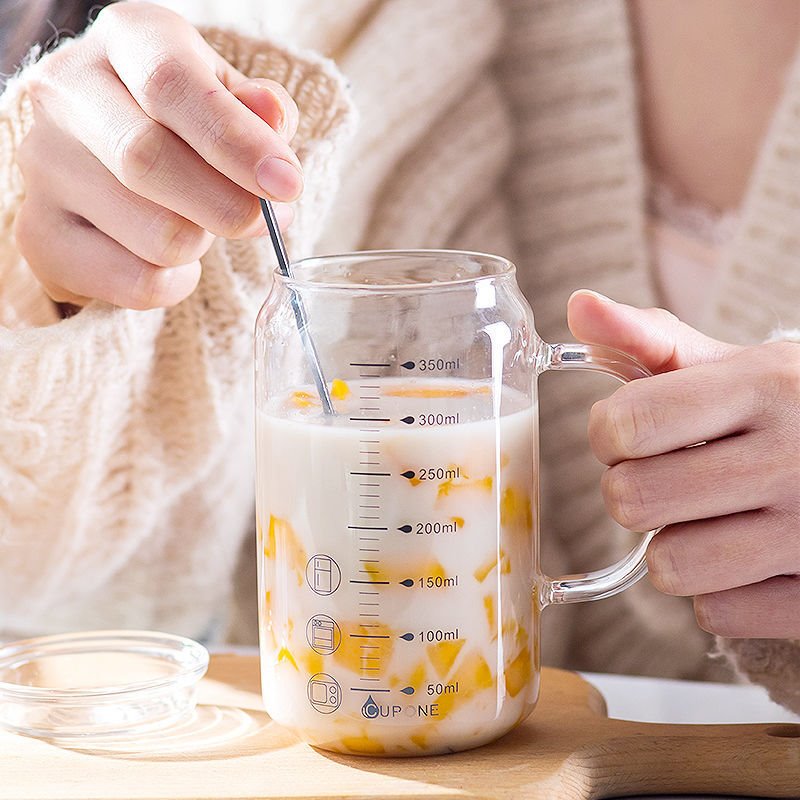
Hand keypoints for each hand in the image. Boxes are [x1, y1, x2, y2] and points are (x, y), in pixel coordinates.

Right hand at [15, 2, 301, 309]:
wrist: (118, 160)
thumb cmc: (189, 123)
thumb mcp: (233, 100)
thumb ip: (262, 111)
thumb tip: (271, 118)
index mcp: (125, 40)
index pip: (171, 84)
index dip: (237, 142)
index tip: (286, 184)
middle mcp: (67, 91)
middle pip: (146, 160)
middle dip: (226, 206)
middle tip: (266, 222)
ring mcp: (45, 165)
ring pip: (152, 233)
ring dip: (203, 244)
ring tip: (206, 227)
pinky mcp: (43, 233)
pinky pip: (134, 282)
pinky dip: (177, 283)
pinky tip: (179, 262)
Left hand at [568, 290, 799, 638]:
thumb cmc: (785, 412)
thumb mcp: (731, 366)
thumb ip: (648, 340)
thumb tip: (577, 306)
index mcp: (764, 387)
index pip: (629, 423)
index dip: (606, 435)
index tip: (622, 436)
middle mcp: (794, 459)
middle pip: (633, 500)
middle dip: (631, 490)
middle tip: (662, 478)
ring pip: (670, 567)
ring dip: (671, 546)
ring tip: (704, 519)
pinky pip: (717, 613)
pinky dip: (717, 591)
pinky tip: (744, 556)